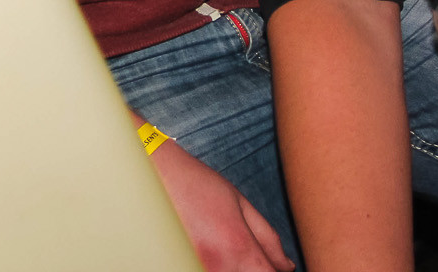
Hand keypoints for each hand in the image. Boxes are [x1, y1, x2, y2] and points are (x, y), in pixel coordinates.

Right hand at [151, 138, 294, 271]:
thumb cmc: (196, 183)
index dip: (274, 271)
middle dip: (255, 268)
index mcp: (238, 248)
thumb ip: (268, 238)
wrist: (150, 174)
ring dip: (233, 268)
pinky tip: (209, 251)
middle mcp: (217, 267)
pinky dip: (215, 266)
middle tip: (244, 251)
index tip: (273, 266)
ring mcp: (195, 269)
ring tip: (221, 245)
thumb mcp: (239, 202)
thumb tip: (286, 267)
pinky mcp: (179, 268)